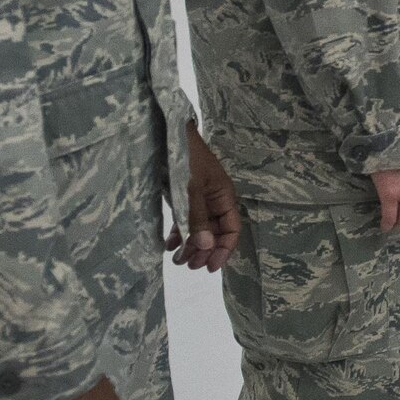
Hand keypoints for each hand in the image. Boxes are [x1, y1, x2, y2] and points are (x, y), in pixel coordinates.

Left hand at [168, 121, 240, 269]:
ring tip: (177, 260)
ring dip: (190, 245)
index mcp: (224, 197)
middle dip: (204, 251)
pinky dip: (179, 233)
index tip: (209, 267)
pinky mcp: (183, 197)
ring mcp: (198, 199)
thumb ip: (198, 219)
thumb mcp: (192, 189)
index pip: (231, 229)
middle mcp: (214, 200)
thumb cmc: (186, 159)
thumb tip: (206, 248)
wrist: (168, 133)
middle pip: (215, 233)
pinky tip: (169, 244)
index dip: (223, 250)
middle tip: (189, 265)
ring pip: (199, 229)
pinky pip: (185, 220)